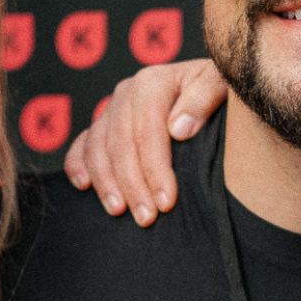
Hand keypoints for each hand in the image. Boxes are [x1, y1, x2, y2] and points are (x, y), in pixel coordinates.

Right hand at [64, 59, 227, 226]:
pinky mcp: (105, 124)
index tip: (166, 202)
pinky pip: (83, 143)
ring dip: (105, 182)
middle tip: (146, 218)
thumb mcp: (222, 84)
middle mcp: (127, 93)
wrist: (212, 84)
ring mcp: (112, 108)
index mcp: (153, 82)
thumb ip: (204, 99)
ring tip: (118, 212)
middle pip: (121, 143)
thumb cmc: (221, 89)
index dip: (154, 169)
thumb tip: (178, 129)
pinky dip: (78, 164)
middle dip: (132, 184)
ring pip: (98, 147)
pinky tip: (83, 186)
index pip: (148, 130)